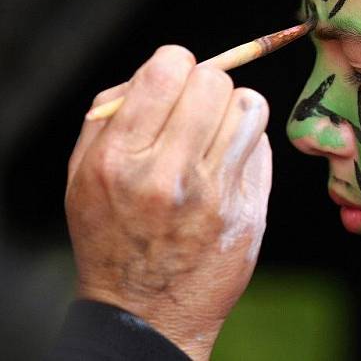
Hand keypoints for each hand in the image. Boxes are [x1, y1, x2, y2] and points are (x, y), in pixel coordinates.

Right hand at [65, 45, 271, 359]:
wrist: (144, 308)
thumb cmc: (112, 230)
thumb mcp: (85, 170)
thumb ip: (115, 110)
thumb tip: (168, 66)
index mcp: (121, 157)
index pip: (169, 69)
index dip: (177, 64)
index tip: (176, 80)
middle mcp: (168, 174)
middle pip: (215, 83)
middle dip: (209, 84)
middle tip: (199, 107)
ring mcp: (214, 195)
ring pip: (250, 106)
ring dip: (236, 109)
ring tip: (219, 129)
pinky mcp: (248, 211)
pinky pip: (263, 144)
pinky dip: (249, 141)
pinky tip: (229, 160)